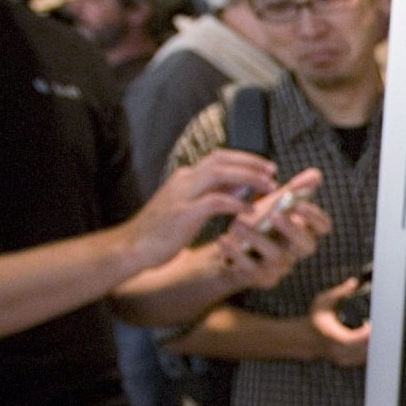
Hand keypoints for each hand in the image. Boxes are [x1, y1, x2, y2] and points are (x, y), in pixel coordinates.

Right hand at [130, 151, 295, 268]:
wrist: (132, 247)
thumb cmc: (162, 231)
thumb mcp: (190, 208)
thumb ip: (214, 195)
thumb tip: (242, 188)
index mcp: (185, 177)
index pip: (219, 157)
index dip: (245, 159)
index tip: (266, 168)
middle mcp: (184, 180)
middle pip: (221, 159)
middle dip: (250, 163)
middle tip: (273, 173)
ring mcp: (182, 194)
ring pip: (220, 173)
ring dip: (248, 178)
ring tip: (268, 187)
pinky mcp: (183, 212)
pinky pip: (215, 201)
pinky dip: (236, 204)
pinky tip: (250, 211)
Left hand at [214, 181, 332, 291]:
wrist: (230, 251)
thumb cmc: (257, 225)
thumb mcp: (273, 205)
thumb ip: (294, 190)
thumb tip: (316, 174)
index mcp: (303, 231)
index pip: (322, 227)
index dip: (314, 216)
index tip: (298, 204)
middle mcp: (296, 251)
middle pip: (306, 245)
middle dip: (292, 229)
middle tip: (275, 214)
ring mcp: (280, 267)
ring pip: (276, 256)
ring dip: (256, 238)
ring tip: (236, 223)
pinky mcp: (261, 278)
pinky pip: (251, 269)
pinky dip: (236, 254)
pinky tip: (223, 239)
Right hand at [309, 276, 371, 366]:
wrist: (305, 337)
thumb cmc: (315, 318)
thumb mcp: (324, 301)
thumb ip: (340, 292)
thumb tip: (354, 282)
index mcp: (332, 336)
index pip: (352, 339)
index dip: (365, 333)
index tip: (370, 323)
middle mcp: (337, 349)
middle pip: (361, 349)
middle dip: (373, 338)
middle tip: (381, 326)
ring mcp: (341, 358)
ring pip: (363, 356)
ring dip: (372, 345)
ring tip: (380, 332)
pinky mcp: (345, 361)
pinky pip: (361, 360)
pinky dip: (368, 351)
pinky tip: (374, 342)